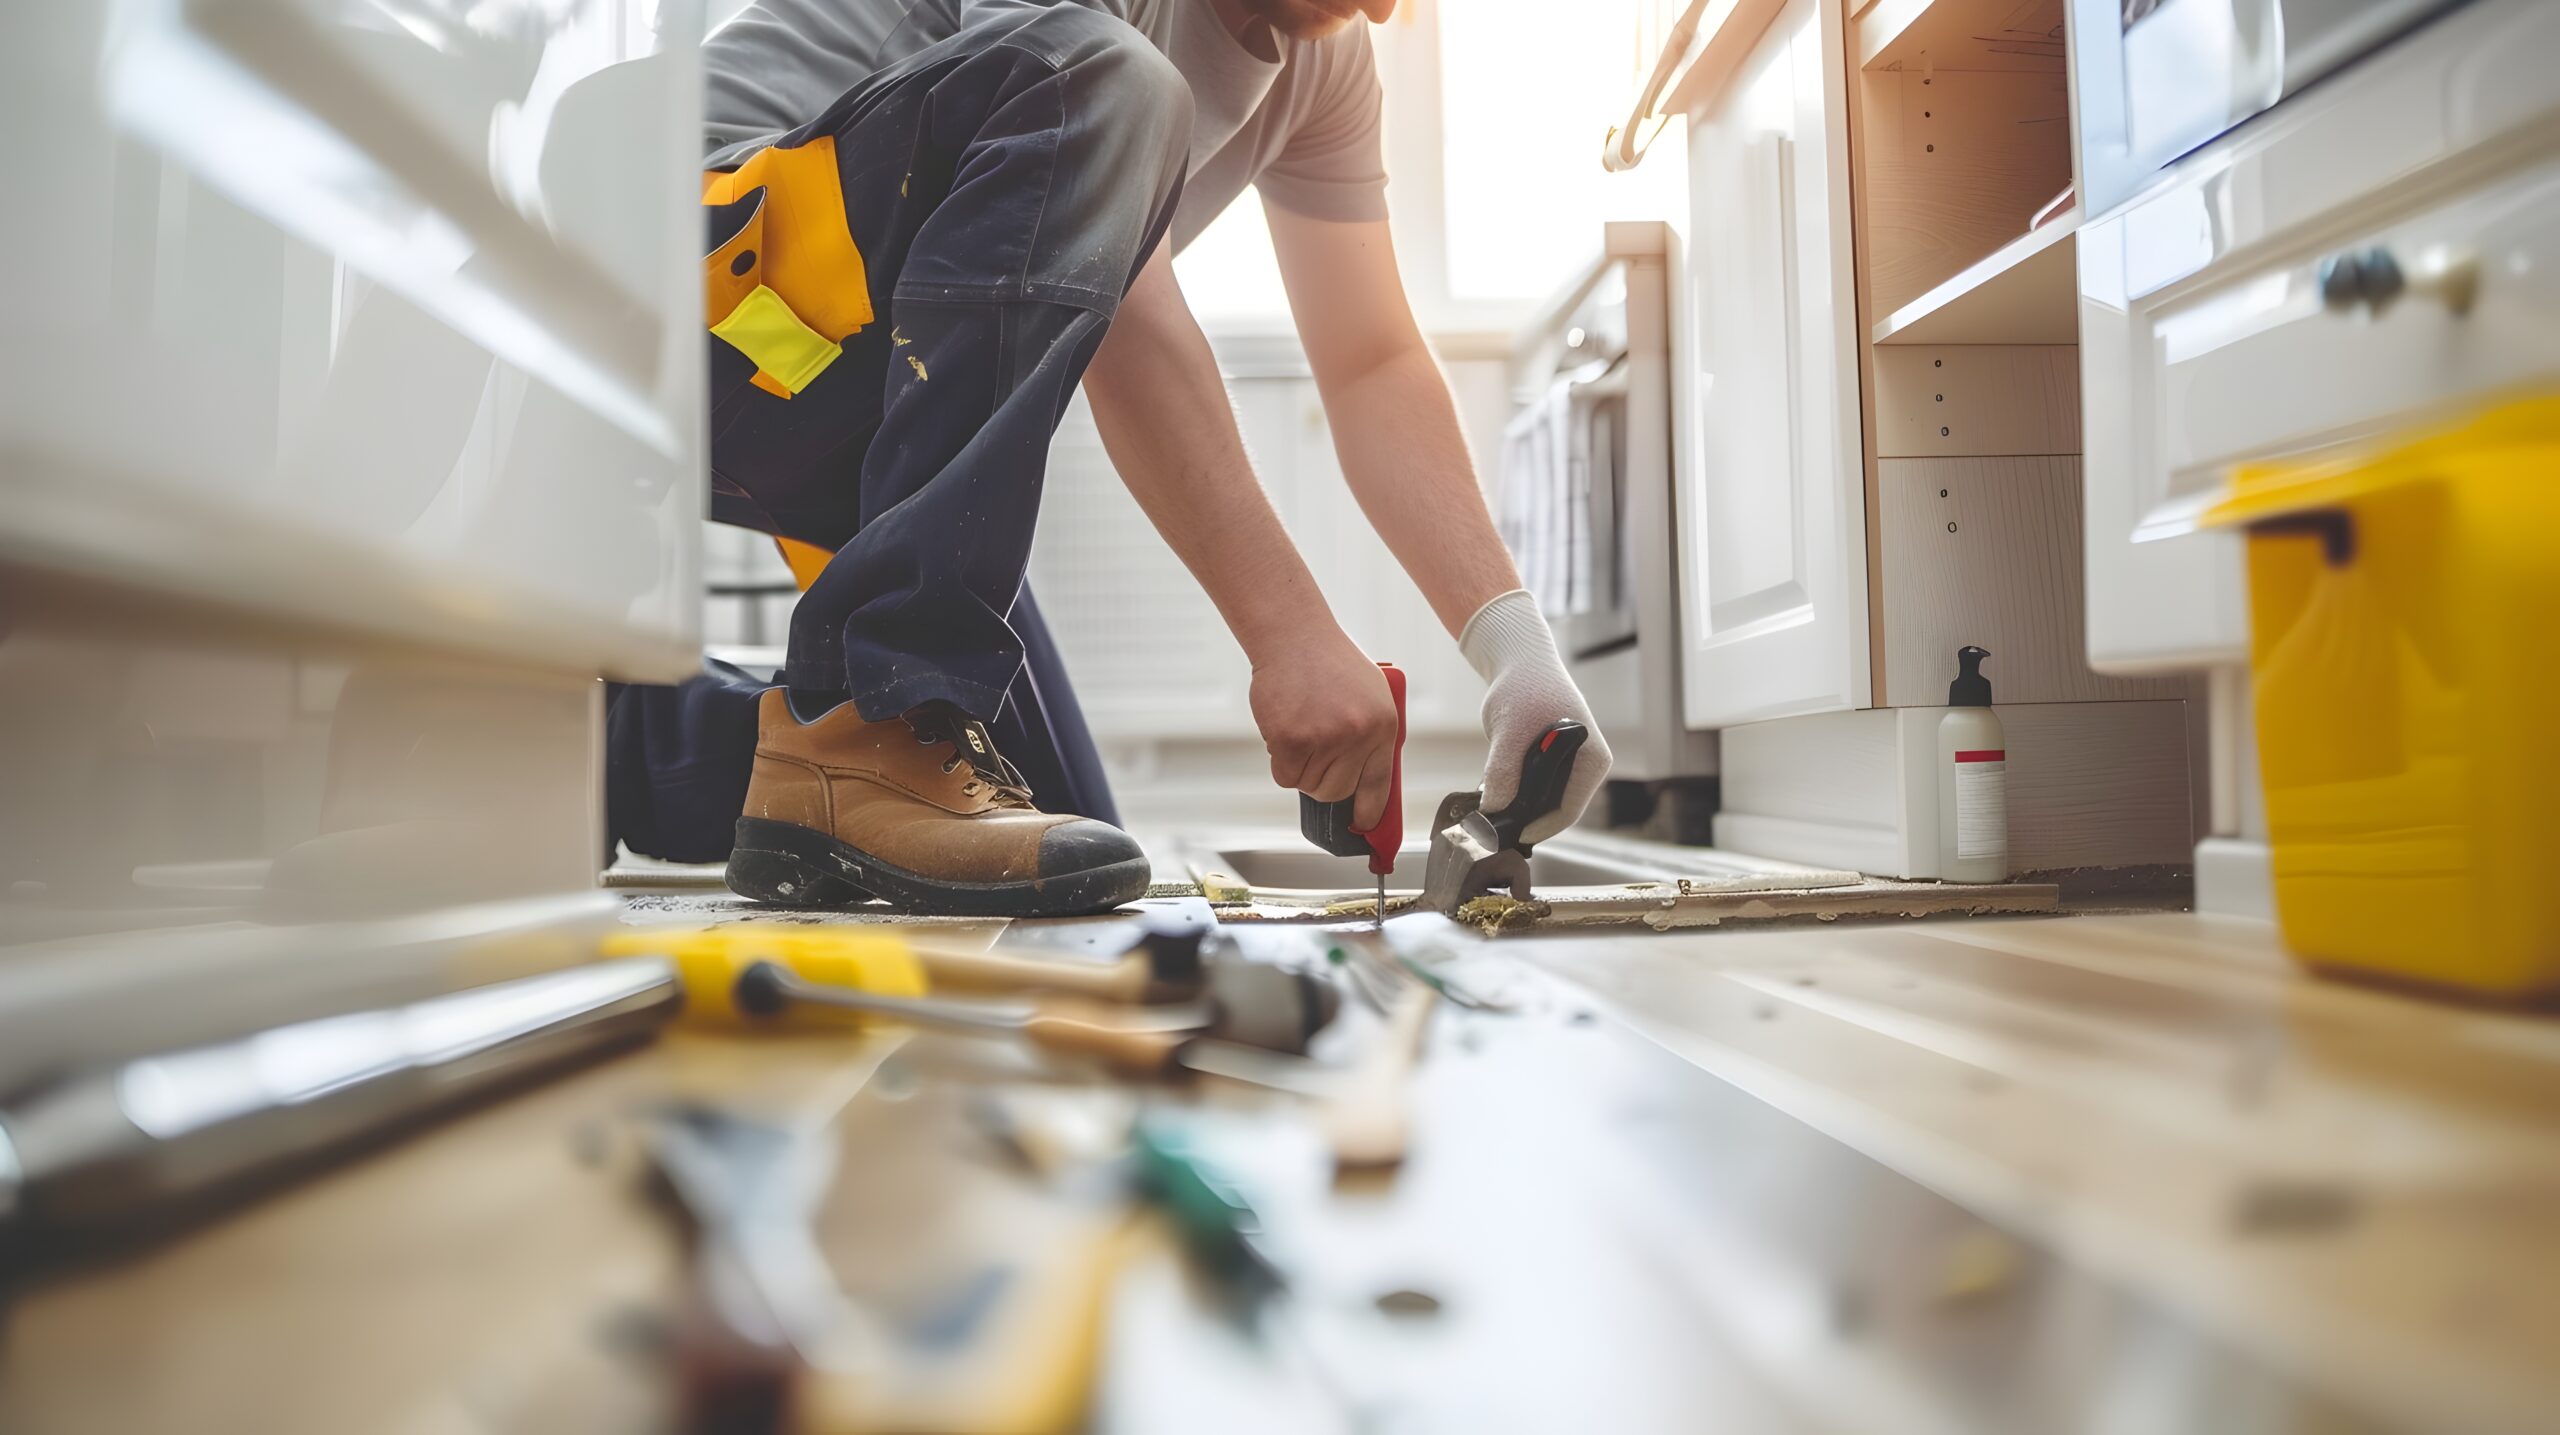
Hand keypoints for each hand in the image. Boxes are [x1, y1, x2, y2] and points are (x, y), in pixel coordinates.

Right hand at [1250, 630, 1401, 832]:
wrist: (1295, 636)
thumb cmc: (1329, 663)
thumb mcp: (1370, 696)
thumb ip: (1370, 738)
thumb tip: (1361, 784)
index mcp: (1383, 726)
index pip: (1379, 784)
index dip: (1370, 811)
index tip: (1364, 825)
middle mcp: (1358, 736)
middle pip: (1338, 791)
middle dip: (1324, 781)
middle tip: (1316, 753)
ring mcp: (1325, 739)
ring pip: (1309, 785)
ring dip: (1300, 767)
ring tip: (1302, 728)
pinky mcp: (1291, 740)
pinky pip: (1285, 776)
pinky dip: (1281, 762)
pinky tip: (1285, 730)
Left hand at [1462, 590, 1611, 845]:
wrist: (1519, 659)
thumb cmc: (1522, 688)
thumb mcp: (1509, 734)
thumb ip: (1502, 775)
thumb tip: (1492, 815)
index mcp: (1592, 761)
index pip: (1567, 812)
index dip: (1534, 828)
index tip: (1501, 835)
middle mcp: (1587, 767)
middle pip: (1556, 810)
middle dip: (1524, 819)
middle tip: (1488, 825)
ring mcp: (1572, 765)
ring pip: (1544, 802)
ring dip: (1518, 806)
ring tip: (1487, 808)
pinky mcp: (1554, 762)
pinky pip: (1536, 789)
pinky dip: (1516, 793)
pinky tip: (1493, 790)